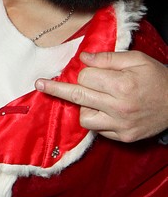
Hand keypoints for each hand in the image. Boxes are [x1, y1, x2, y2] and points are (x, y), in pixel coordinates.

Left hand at [35, 50, 167, 142]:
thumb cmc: (158, 78)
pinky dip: (98, 120)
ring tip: (96, 99)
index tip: (82, 69)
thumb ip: (107, 59)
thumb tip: (83, 59)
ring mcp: (121, 125)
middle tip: (40, 84)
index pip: (85, 78)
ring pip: (84, 118)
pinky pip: (98, 130)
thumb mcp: (137, 60)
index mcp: (122, 85)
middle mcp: (119, 107)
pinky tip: (107, 111)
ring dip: (84, 107)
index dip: (83, 71)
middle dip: (56, 89)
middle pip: (77, 96)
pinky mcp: (124, 137)